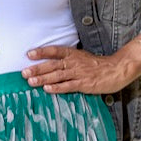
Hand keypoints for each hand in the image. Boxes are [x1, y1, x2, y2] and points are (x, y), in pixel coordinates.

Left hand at [22, 44, 140, 94]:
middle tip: (24, 72)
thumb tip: (52, 65)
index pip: (55, 51)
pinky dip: (57, 87)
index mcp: (73, 54)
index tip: (29, 54)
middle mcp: (74, 62)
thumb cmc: (98, 66)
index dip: (42, 52)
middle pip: (52, 64)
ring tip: (30, 82)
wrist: (117, 70)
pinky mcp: (84, 84)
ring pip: (57, 75)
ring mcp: (79, 73)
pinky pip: (68, 86)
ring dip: (43, 78)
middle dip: (37, 68)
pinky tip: (47, 89)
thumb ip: (69, 60)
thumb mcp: (82, 58)